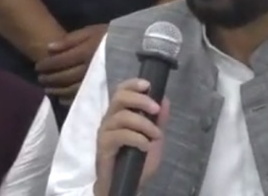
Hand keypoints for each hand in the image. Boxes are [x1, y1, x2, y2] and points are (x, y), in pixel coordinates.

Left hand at [36, 24, 107, 98]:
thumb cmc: (110, 36)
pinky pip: (82, 97)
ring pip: (70, 89)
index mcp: (85, 52)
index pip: (59, 61)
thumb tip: (49, 48)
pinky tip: (62, 98)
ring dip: (56, 90)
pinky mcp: (102, 89)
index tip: (38, 66)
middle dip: (49, 78)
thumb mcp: (91, 31)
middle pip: (63, 77)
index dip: (46, 65)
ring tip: (48, 89)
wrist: (134, 45)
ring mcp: (95, 80)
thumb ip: (70, 39)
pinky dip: (69, 99)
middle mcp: (89, 68)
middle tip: (40, 78)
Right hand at [94, 79, 169, 195]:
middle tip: (156, 109)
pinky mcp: (103, 146)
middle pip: (119, 98)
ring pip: (122, 116)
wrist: (129, 183)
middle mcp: (110, 119)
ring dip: (144, 124)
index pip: (121, 90)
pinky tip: (146, 146)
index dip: (133, 84)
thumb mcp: (154, 137)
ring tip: (156, 135)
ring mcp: (105, 132)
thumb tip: (165, 100)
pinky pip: (120, 135)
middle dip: (140, 100)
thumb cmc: (138, 159)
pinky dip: (137, 138)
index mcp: (121, 113)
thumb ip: (159, 120)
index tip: (148, 85)